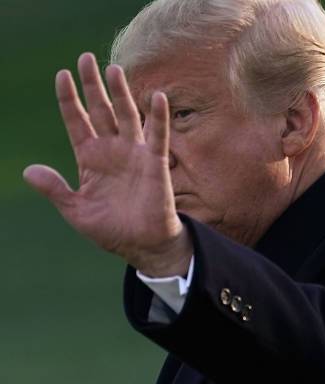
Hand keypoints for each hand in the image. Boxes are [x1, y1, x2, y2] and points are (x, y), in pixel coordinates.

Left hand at [23, 53, 191, 276]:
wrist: (141, 244)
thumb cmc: (110, 229)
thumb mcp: (75, 210)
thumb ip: (54, 189)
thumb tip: (27, 171)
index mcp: (90, 158)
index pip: (77, 121)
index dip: (69, 99)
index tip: (61, 75)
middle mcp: (112, 150)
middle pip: (101, 110)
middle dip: (93, 86)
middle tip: (86, 58)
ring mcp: (134, 154)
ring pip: (126, 116)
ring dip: (121, 93)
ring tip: (113, 69)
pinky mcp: (155, 163)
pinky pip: (158, 136)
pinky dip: (158, 117)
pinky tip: (158, 97)